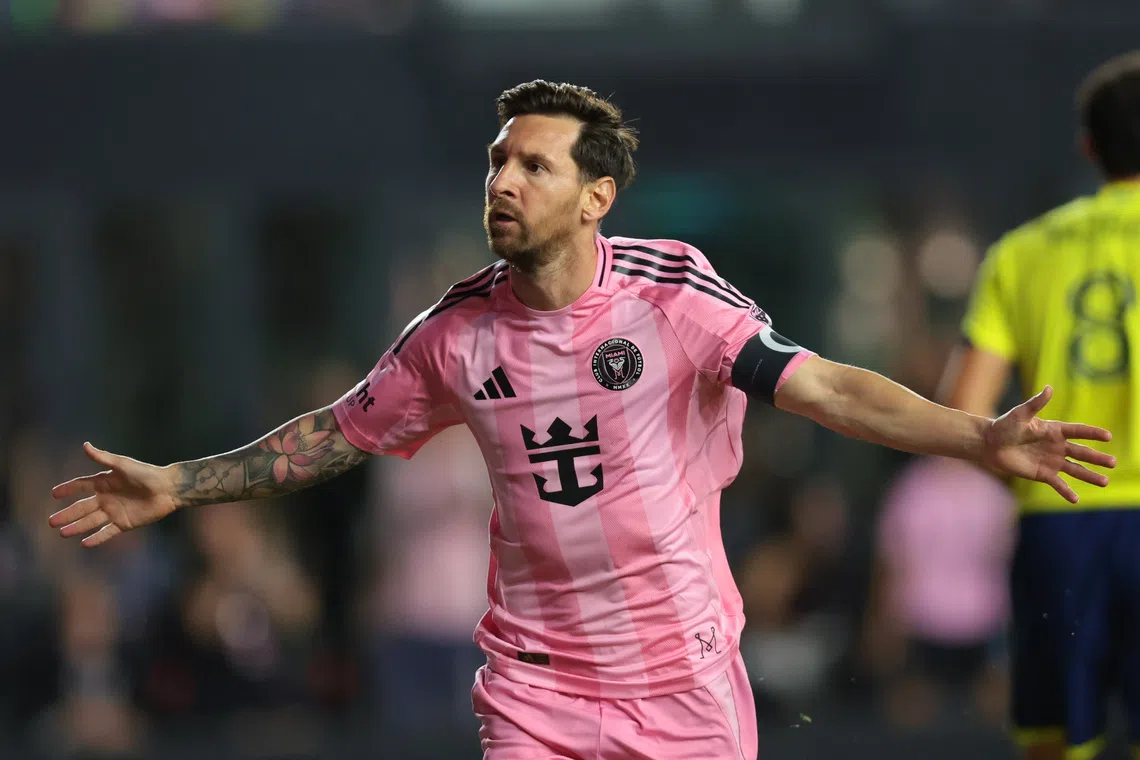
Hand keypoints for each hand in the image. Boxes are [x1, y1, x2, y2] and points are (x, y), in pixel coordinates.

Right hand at [49, 442, 178, 546]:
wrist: (169, 489)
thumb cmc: (147, 474)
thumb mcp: (123, 465)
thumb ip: (103, 457)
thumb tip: (85, 445)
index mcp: (105, 482)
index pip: (81, 486)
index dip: (68, 489)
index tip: (53, 494)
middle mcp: (107, 498)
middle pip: (82, 507)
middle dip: (67, 514)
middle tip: (51, 522)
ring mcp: (115, 511)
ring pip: (91, 521)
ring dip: (76, 527)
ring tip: (62, 533)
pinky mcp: (125, 523)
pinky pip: (107, 532)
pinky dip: (97, 538)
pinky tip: (84, 543)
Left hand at [983, 386, 1116, 502]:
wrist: (990, 444)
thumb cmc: (1005, 426)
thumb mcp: (1021, 414)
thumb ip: (1036, 403)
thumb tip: (1049, 388)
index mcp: (1054, 430)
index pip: (1078, 431)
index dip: (1092, 434)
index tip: (1108, 436)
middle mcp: (1057, 446)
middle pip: (1082, 453)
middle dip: (1098, 458)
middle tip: (1113, 463)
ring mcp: (1051, 461)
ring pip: (1075, 469)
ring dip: (1090, 476)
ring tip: (1105, 482)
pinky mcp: (1042, 473)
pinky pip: (1058, 483)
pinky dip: (1067, 491)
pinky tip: (1076, 499)